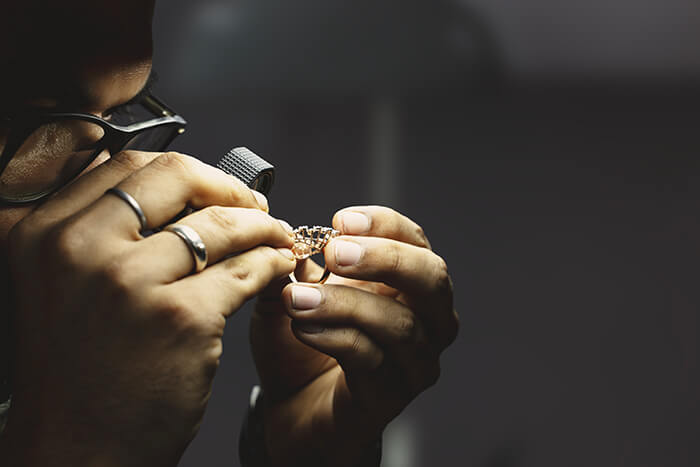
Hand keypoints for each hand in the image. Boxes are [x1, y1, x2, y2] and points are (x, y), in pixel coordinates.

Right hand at [1, 151, 295, 466]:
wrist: (78, 449)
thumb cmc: (79, 370)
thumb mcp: (61, 286)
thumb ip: (99, 229)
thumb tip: (167, 185)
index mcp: (45, 231)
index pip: (128, 165)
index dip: (187, 173)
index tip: (216, 189)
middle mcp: (79, 247)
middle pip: (177, 177)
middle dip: (229, 188)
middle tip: (256, 206)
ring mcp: (129, 282)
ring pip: (221, 223)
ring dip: (262, 226)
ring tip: (277, 239)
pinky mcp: (179, 318)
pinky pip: (245, 269)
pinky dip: (271, 264)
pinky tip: (278, 270)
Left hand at [252, 206, 457, 466]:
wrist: (291, 410)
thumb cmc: (299, 346)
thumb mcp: (291, 295)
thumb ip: (291, 267)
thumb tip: (285, 234)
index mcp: (406, 284)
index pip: (414, 241)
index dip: (384, 224)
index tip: (340, 221)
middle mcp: (425, 321)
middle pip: (432, 278)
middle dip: (384, 258)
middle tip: (335, 253)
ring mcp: (414, 362)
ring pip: (400, 323)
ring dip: (345, 303)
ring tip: (297, 297)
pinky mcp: (391, 397)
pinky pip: (372, 360)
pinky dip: (334, 337)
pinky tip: (302, 327)